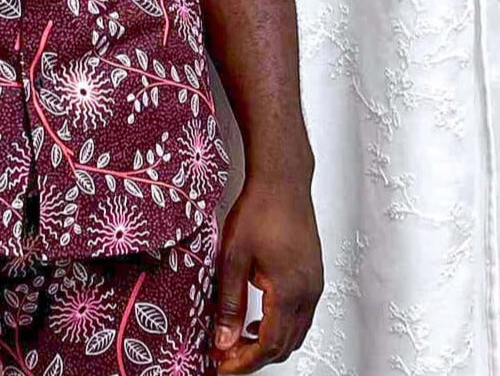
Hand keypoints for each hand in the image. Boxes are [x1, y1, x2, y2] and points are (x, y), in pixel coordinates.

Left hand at [211, 173, 323, 370]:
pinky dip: (281, 326)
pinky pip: (301, 315)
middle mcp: (308, 292)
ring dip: (269, 343)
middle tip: (228, 356)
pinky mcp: (313, 275)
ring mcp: (314, 284)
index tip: (224, 365)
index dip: (245, 362)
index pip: (269, 345)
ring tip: (239, 340)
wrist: (282, 180)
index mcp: (289, 291)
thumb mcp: (234, 257)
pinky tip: (260, 318)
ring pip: (296, 332)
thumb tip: (223, 337)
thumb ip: (229, 302)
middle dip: (256, 357)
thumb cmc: (261, 209)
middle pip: (285, 345)